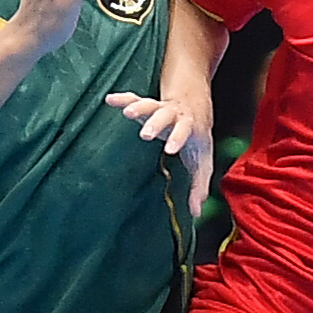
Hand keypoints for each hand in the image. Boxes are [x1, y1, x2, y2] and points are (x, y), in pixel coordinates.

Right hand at [105, 89, 215, 216]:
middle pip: (165, 115)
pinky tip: (109, 99)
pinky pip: (133, 99)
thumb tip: (196, 213)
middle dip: (155, 123)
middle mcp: (174, 114)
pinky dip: (122, 99)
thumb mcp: (203, 162)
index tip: (169, 149)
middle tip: (145, 134)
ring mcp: (159, 108)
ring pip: (149, 104)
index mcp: (189, 126)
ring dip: (138, 107)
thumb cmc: (197, 139)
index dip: (177, 139)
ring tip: (127, 113)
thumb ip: (199, 186)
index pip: (184, 131)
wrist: (196, 106)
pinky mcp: (147, 105)